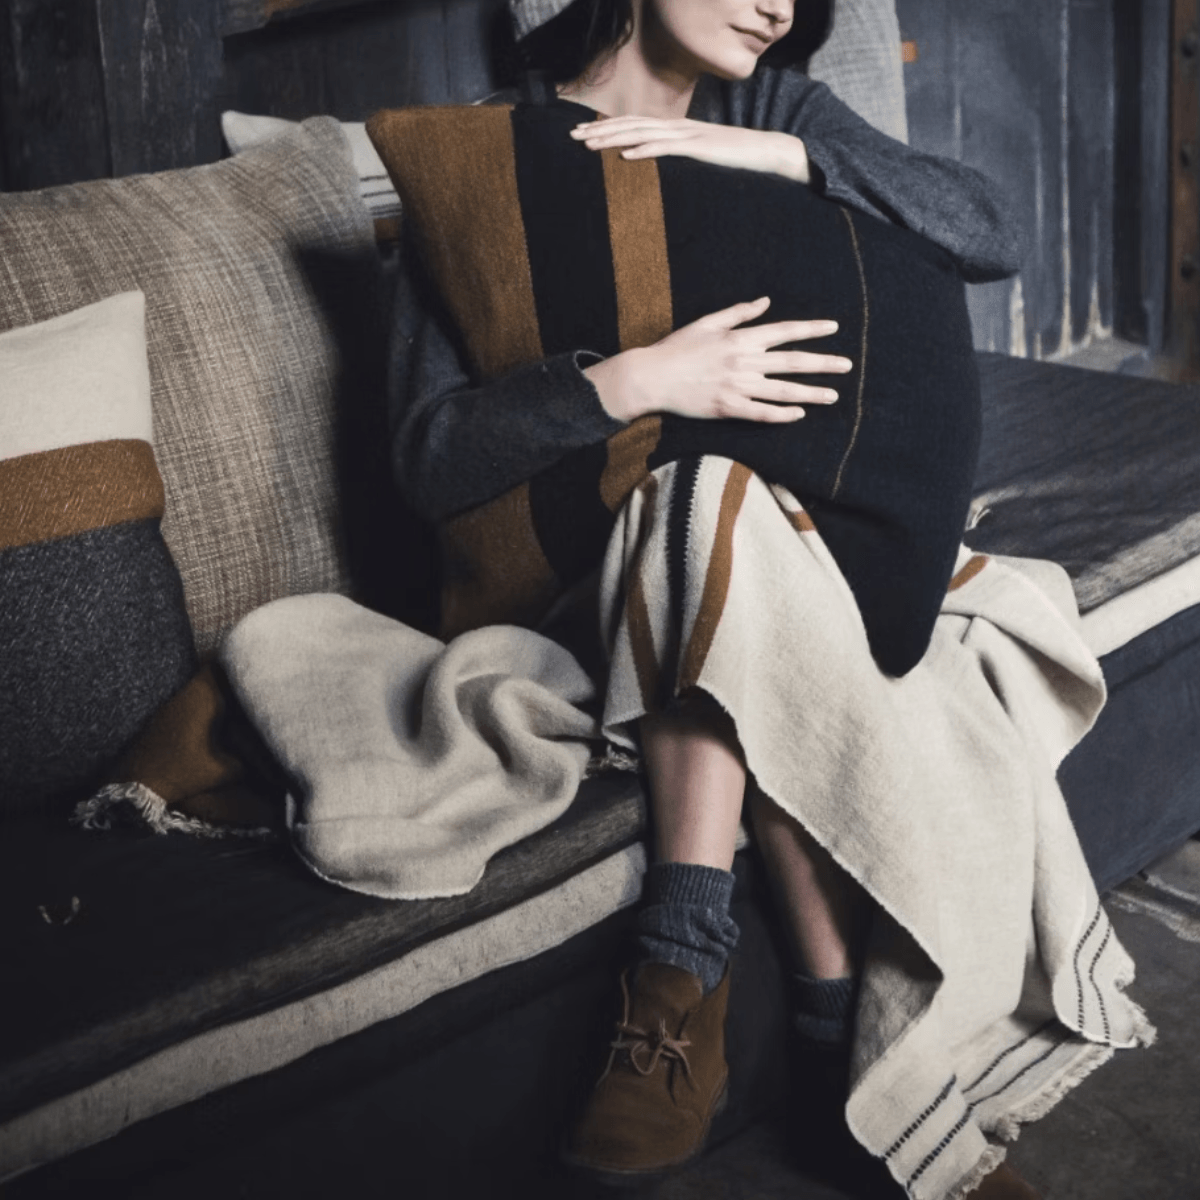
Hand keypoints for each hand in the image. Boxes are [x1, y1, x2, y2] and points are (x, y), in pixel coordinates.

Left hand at [571, 116, 809, 183]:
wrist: (769, 152)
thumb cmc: (737, 159)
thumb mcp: (702, 157)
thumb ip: (681, 157)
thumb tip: (660, 165)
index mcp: (677, 130)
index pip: (636, 125)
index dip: (608, 128)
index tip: (583, 135)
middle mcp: (679, 128)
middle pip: (632, 125)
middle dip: (600, 130)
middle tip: (572, 136)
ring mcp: (689, 136)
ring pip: (643, 133)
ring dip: (613, 138)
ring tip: (589, 144)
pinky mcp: (699, 149)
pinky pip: (667, 148)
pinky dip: (645, 149)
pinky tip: (626, 155)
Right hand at [584, 296, 848, 423]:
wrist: (652, 377)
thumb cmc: (677, 349)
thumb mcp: (707, 323)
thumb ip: (738, 313)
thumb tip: (765, 301)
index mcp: (740, 339)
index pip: (784, 332)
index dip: (811, 330)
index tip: (834, 329)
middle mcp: (744, 362)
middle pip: (792, 362)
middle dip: (822, 363)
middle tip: (846, 365)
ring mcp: (737, 387)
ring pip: (782, 390)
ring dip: (810, 393)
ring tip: (833, 395)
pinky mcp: (727, 408)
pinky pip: (760, 413)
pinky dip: (781, 414)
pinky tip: (799, 414)